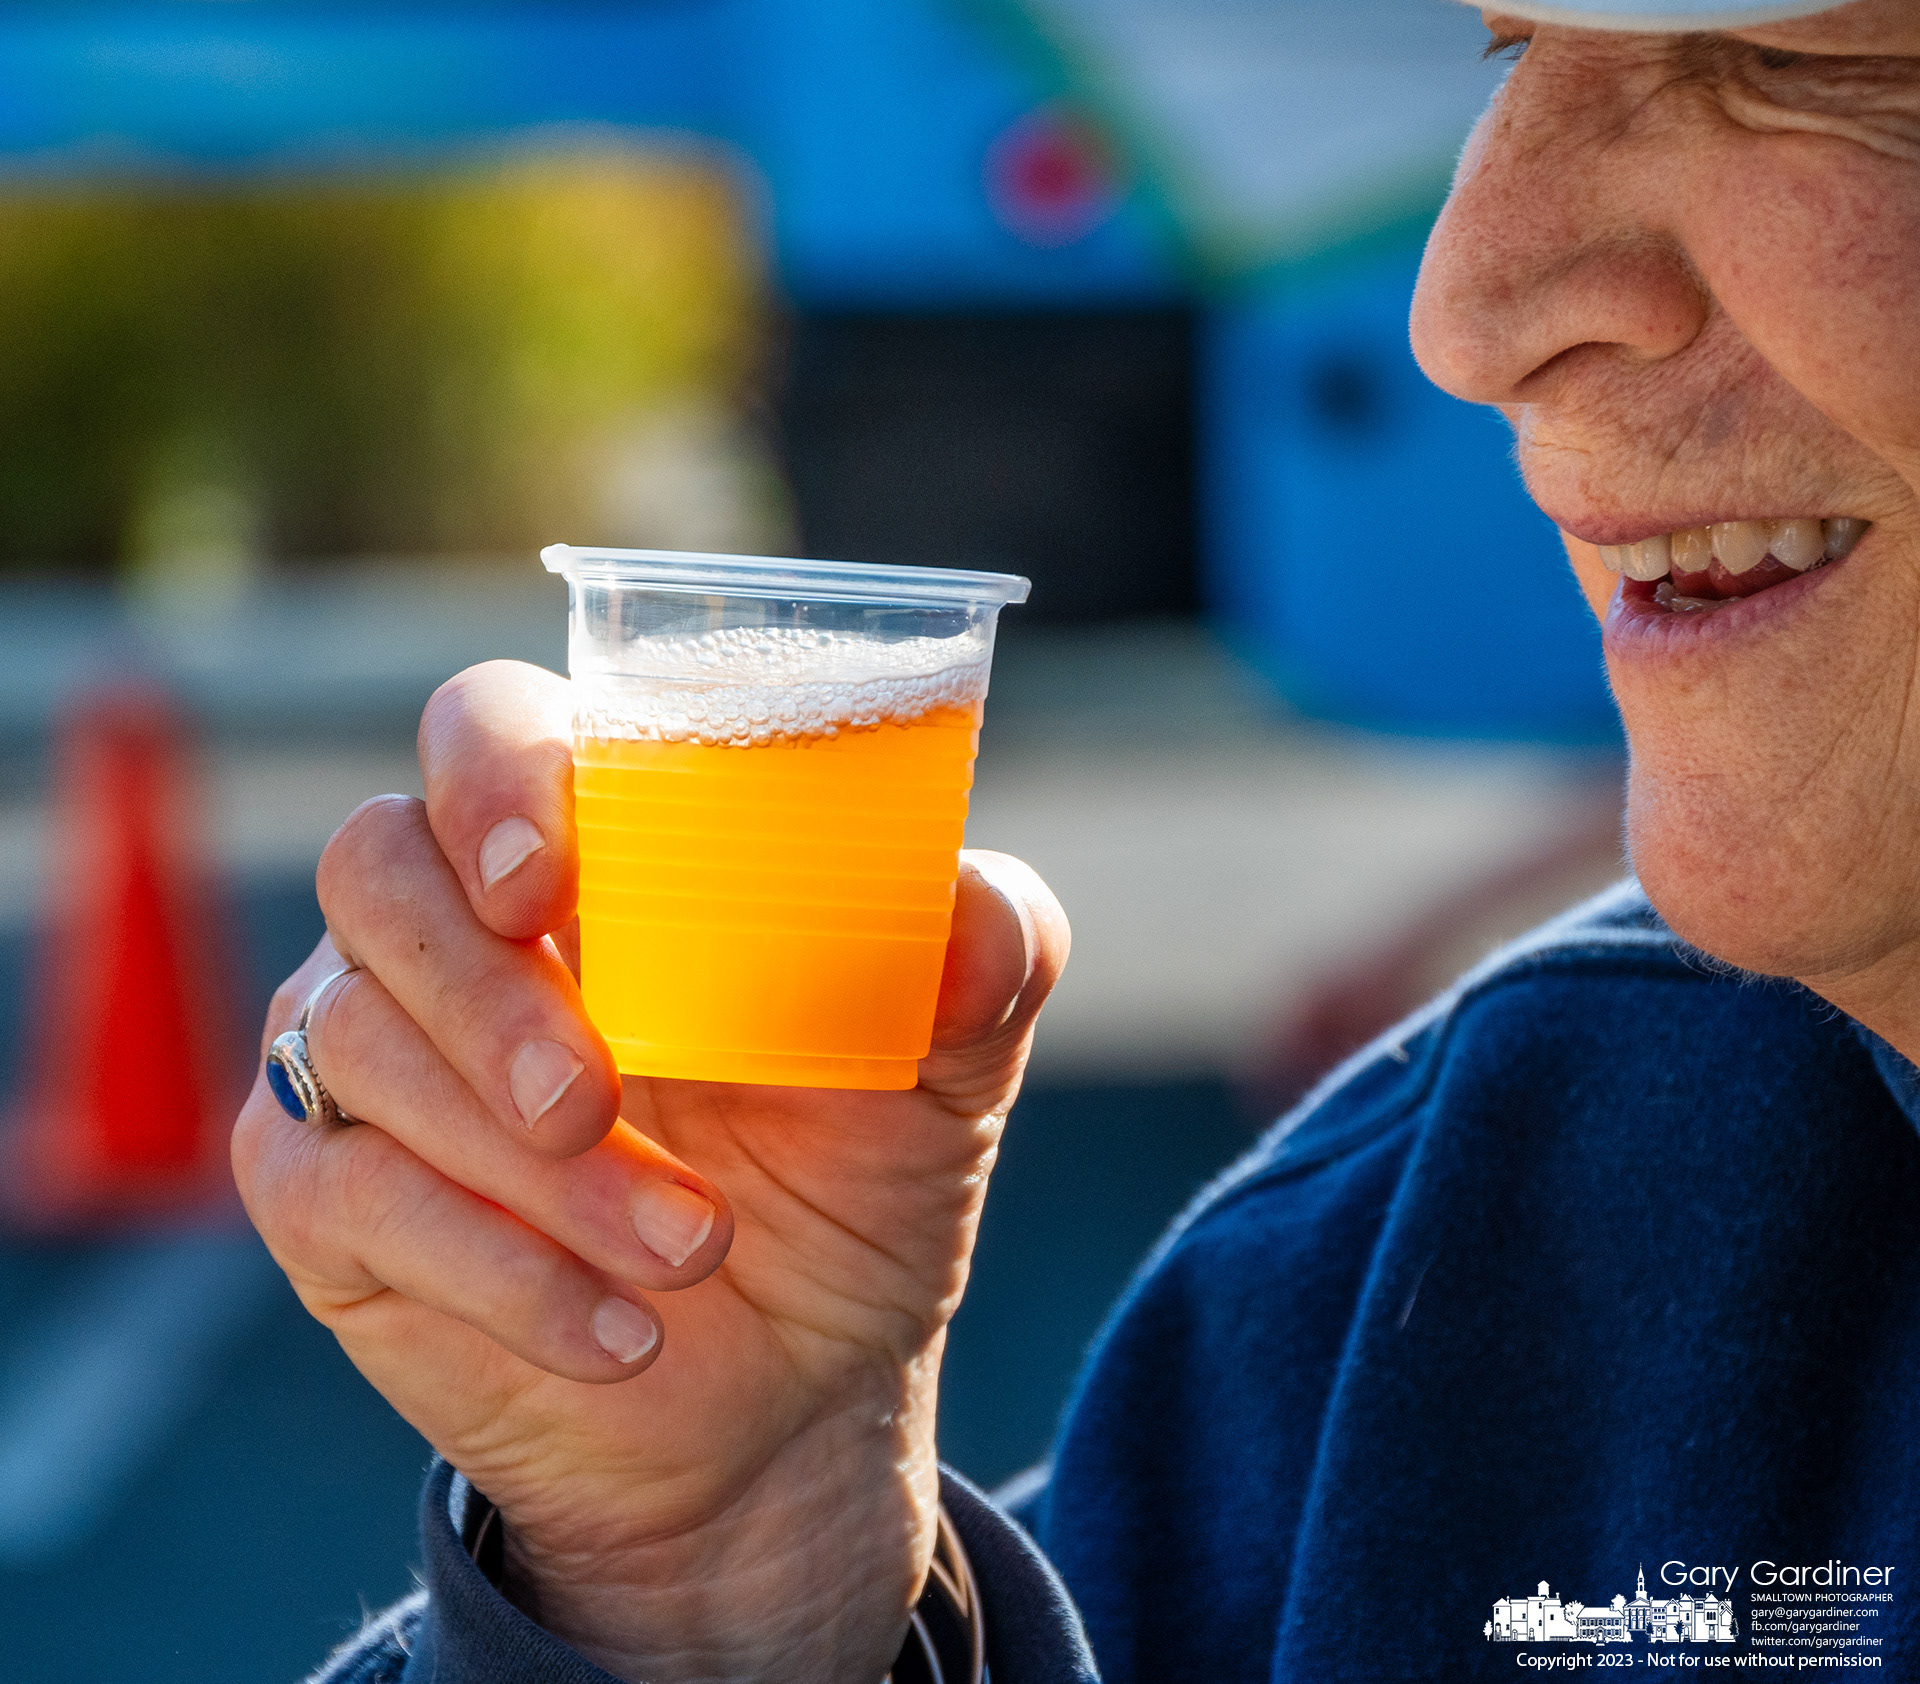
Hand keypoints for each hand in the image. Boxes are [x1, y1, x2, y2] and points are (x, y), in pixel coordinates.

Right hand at [232, 659, 1068, 1683]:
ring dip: (532, 1171)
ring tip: (689, 1251)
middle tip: (591, 1100)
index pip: (490, 728)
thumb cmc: (848, 1184)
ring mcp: (371, 1056)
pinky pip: (345, 1193)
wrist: (793, 1390)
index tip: (547, 883)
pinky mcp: (327, 1195)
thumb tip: (978, 914)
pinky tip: (617, 1330)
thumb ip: (982, 968)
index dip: (494, 776)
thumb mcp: (943, 1076)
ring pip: (360, 1044)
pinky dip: (497, 1271)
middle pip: (380, 870)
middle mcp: (459, 930)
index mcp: (601, 854)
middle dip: (486, 992)